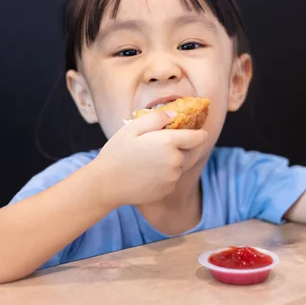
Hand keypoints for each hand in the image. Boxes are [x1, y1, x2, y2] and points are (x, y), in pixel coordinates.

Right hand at [92, 110, 206, 206]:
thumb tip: (175, 115)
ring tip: (151, 159)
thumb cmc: (117, 152)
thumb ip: (157, 118)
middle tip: (165, 145)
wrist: (107, 184)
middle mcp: (175, 161)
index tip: (194, 132)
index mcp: (169, 142)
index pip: (199, 137)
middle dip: (185, 147)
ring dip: (173, 161)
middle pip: (193, 152)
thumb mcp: (132, 127)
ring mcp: (173, 177)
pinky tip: (148, 172)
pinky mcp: (168, 190)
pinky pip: (173, 178)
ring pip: (181, 166)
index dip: (199, 133)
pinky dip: (166, 175)